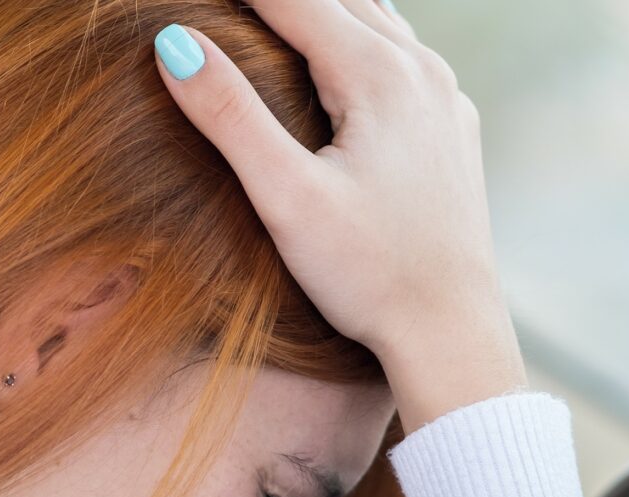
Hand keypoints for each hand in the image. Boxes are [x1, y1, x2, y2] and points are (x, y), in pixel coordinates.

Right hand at [154, 1, 527, 432]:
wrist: (450, 332)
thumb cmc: (368, 275)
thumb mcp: (286, 198)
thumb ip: (229, 116)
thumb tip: (174, 42)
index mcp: (377, 75)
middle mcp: (421, 71)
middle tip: (233, 6)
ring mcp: (445, 99)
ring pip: (378, 19)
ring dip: (325, 9)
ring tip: (279, 15)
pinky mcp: (454, 131)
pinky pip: (405, 57)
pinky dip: (364, 39)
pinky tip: (346, 53)